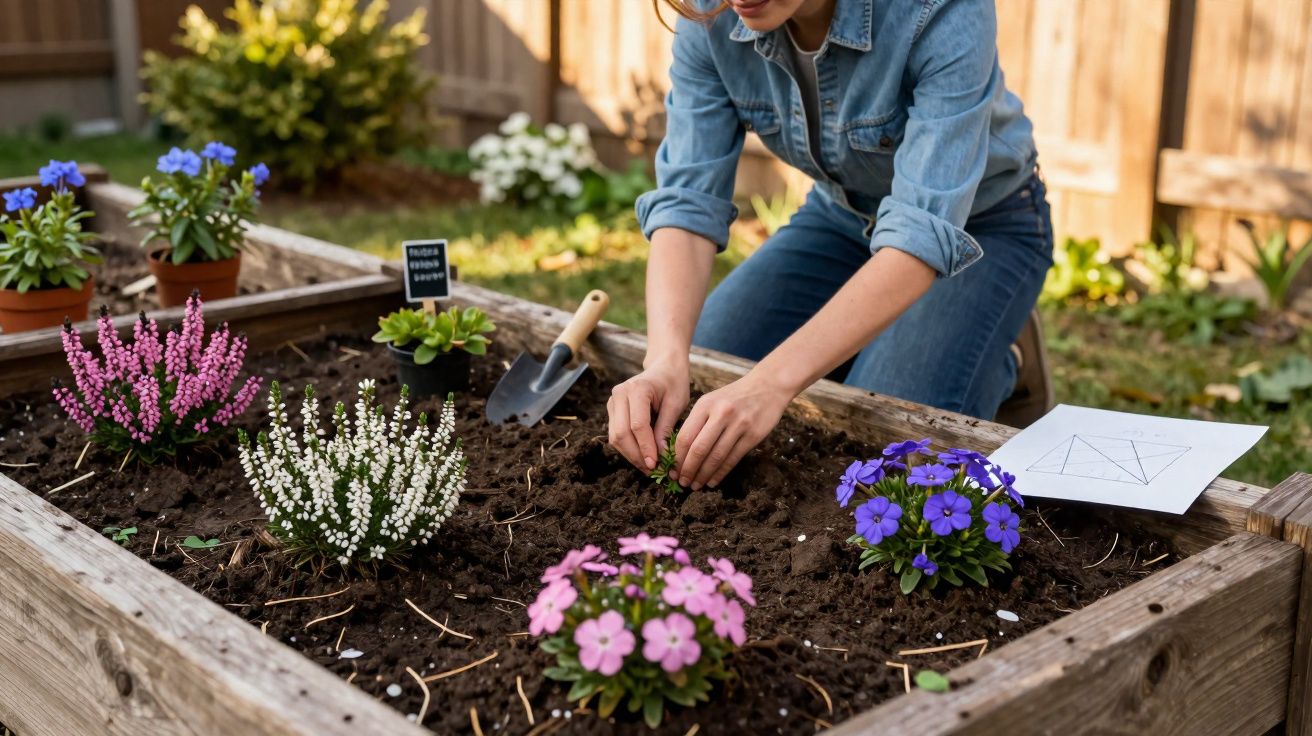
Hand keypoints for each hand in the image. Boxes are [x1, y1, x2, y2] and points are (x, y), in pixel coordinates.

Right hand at [607, 359, 689, 470]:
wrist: (663, 368)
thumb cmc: (674, 384)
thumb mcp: (676, 404)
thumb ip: (666, 428)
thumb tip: (660, 456)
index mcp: (637, 389)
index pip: (637, 425)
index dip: (646, 448)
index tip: (656, 465)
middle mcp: (619, 394)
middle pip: (621, 434)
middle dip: (637, 456)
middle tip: (653, 471)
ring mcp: (613, 402)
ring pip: (615, 437)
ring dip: (631, 456)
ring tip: (649, 468)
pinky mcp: (612, 410)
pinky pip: (616, 435)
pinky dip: (628, 449)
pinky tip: (643, 457)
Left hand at [673, 371, 792, 489]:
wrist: (767, 386)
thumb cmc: (734, 396)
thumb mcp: (711, 400)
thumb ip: (697, 421)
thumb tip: (681, 452)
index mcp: (705, 404)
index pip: (685, 436)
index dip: (677, 458)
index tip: (672, 470)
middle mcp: (721, 414)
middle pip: (698, 449)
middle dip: (688, 470)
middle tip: (682, 483)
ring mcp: (738, 424)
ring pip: (716, 457)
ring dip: (703, 475)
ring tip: (696, 485)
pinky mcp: (753, 435)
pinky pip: (733, 459)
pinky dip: (721, 473)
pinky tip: (713, 481)